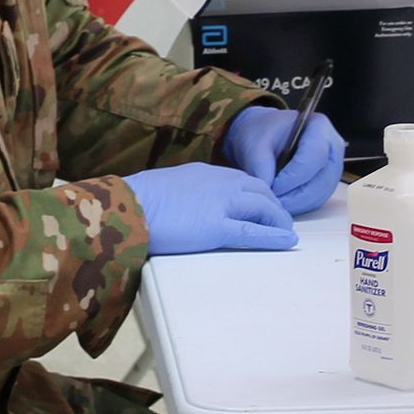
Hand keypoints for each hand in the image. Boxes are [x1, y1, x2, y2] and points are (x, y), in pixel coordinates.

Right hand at [122, 163, 296, 253]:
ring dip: (278, 220)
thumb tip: (194, 203)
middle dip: (274, 206)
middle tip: (281, 219)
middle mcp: (221, 183)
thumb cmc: (138, 199)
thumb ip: (190, 190)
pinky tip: (287, 241)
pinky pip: (253, 233)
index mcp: (208, 172)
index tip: (265, 204)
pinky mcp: (216, 228)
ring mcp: (221, 204)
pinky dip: (274, 237)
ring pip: (263, 209)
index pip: (245, 179)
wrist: (126, 205)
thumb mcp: (171, 184)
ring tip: (286, 231)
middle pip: (262, 191)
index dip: (259, 193)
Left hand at [225, 105, 345, 215]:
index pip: (314, 156)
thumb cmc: (263, 133)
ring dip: (297, 204)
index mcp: (318, 127)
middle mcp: (332, 147)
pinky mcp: (327, 182)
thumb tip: (269, 192)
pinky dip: (300, 206)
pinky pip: (318, 200)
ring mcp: (332, 166)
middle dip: (296, 196)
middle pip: (322, 179)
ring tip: (275, 204)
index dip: (294, 176)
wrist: (265, 135)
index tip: (273, 187)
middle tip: (272, 203)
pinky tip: (282, 204)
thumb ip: (261, 167)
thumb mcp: (256, 145)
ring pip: (321, 193)